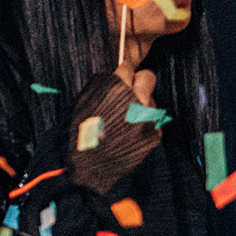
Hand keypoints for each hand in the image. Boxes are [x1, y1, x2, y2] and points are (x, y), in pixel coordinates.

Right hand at [66, 69, 159, 194]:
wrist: (87, 168)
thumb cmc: (81, 135)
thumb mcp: (84, 102)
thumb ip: (103, 86)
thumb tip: (115, 76)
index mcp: (116, 89)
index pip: (128, 67)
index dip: (123, 74)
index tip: (122, 78)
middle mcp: (136, 100)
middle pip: (148, 78)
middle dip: (138, 83)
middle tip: (129, 93)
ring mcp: (148, 118)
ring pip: (151, 101)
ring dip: (141, 107)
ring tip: (124, 122)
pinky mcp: (154, 135)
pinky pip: (153, 122)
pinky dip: (144, 125)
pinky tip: (129, 134)